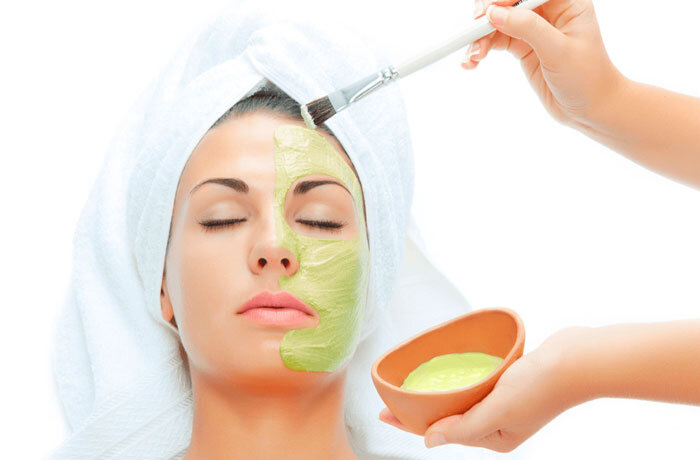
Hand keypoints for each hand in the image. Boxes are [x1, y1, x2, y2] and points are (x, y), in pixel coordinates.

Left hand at [379, 327, 594, 451]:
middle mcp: (499, 423)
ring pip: (463, 400)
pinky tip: (449, 370)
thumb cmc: (538, 387)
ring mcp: (506, 402)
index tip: (384, 414)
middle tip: (393, 400)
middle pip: (451, 417)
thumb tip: (428, 441)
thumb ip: (462, 427)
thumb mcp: (496, 412)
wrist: (576, 359)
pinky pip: (477, 383)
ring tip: (414, 387)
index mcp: (495, 438)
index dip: (412, 424)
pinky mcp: (511, 381)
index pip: (444, 432)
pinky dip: (461, 379)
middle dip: (422, 410)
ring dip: (440, 394)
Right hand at [464, 0, 622, 128]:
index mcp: (566, 1)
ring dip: (480, 37)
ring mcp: (534, 28)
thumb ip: (528, 28)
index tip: (486, 13)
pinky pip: (496, 40)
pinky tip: (472, 61)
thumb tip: (494, 14)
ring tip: (472, 58)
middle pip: (508, 3)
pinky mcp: (523, 46)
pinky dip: (482, 49)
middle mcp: (548, 11)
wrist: (591, 109)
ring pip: (497, 22)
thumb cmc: (588, 78)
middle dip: (487, 17)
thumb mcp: (559, 51)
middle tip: (473, 36)